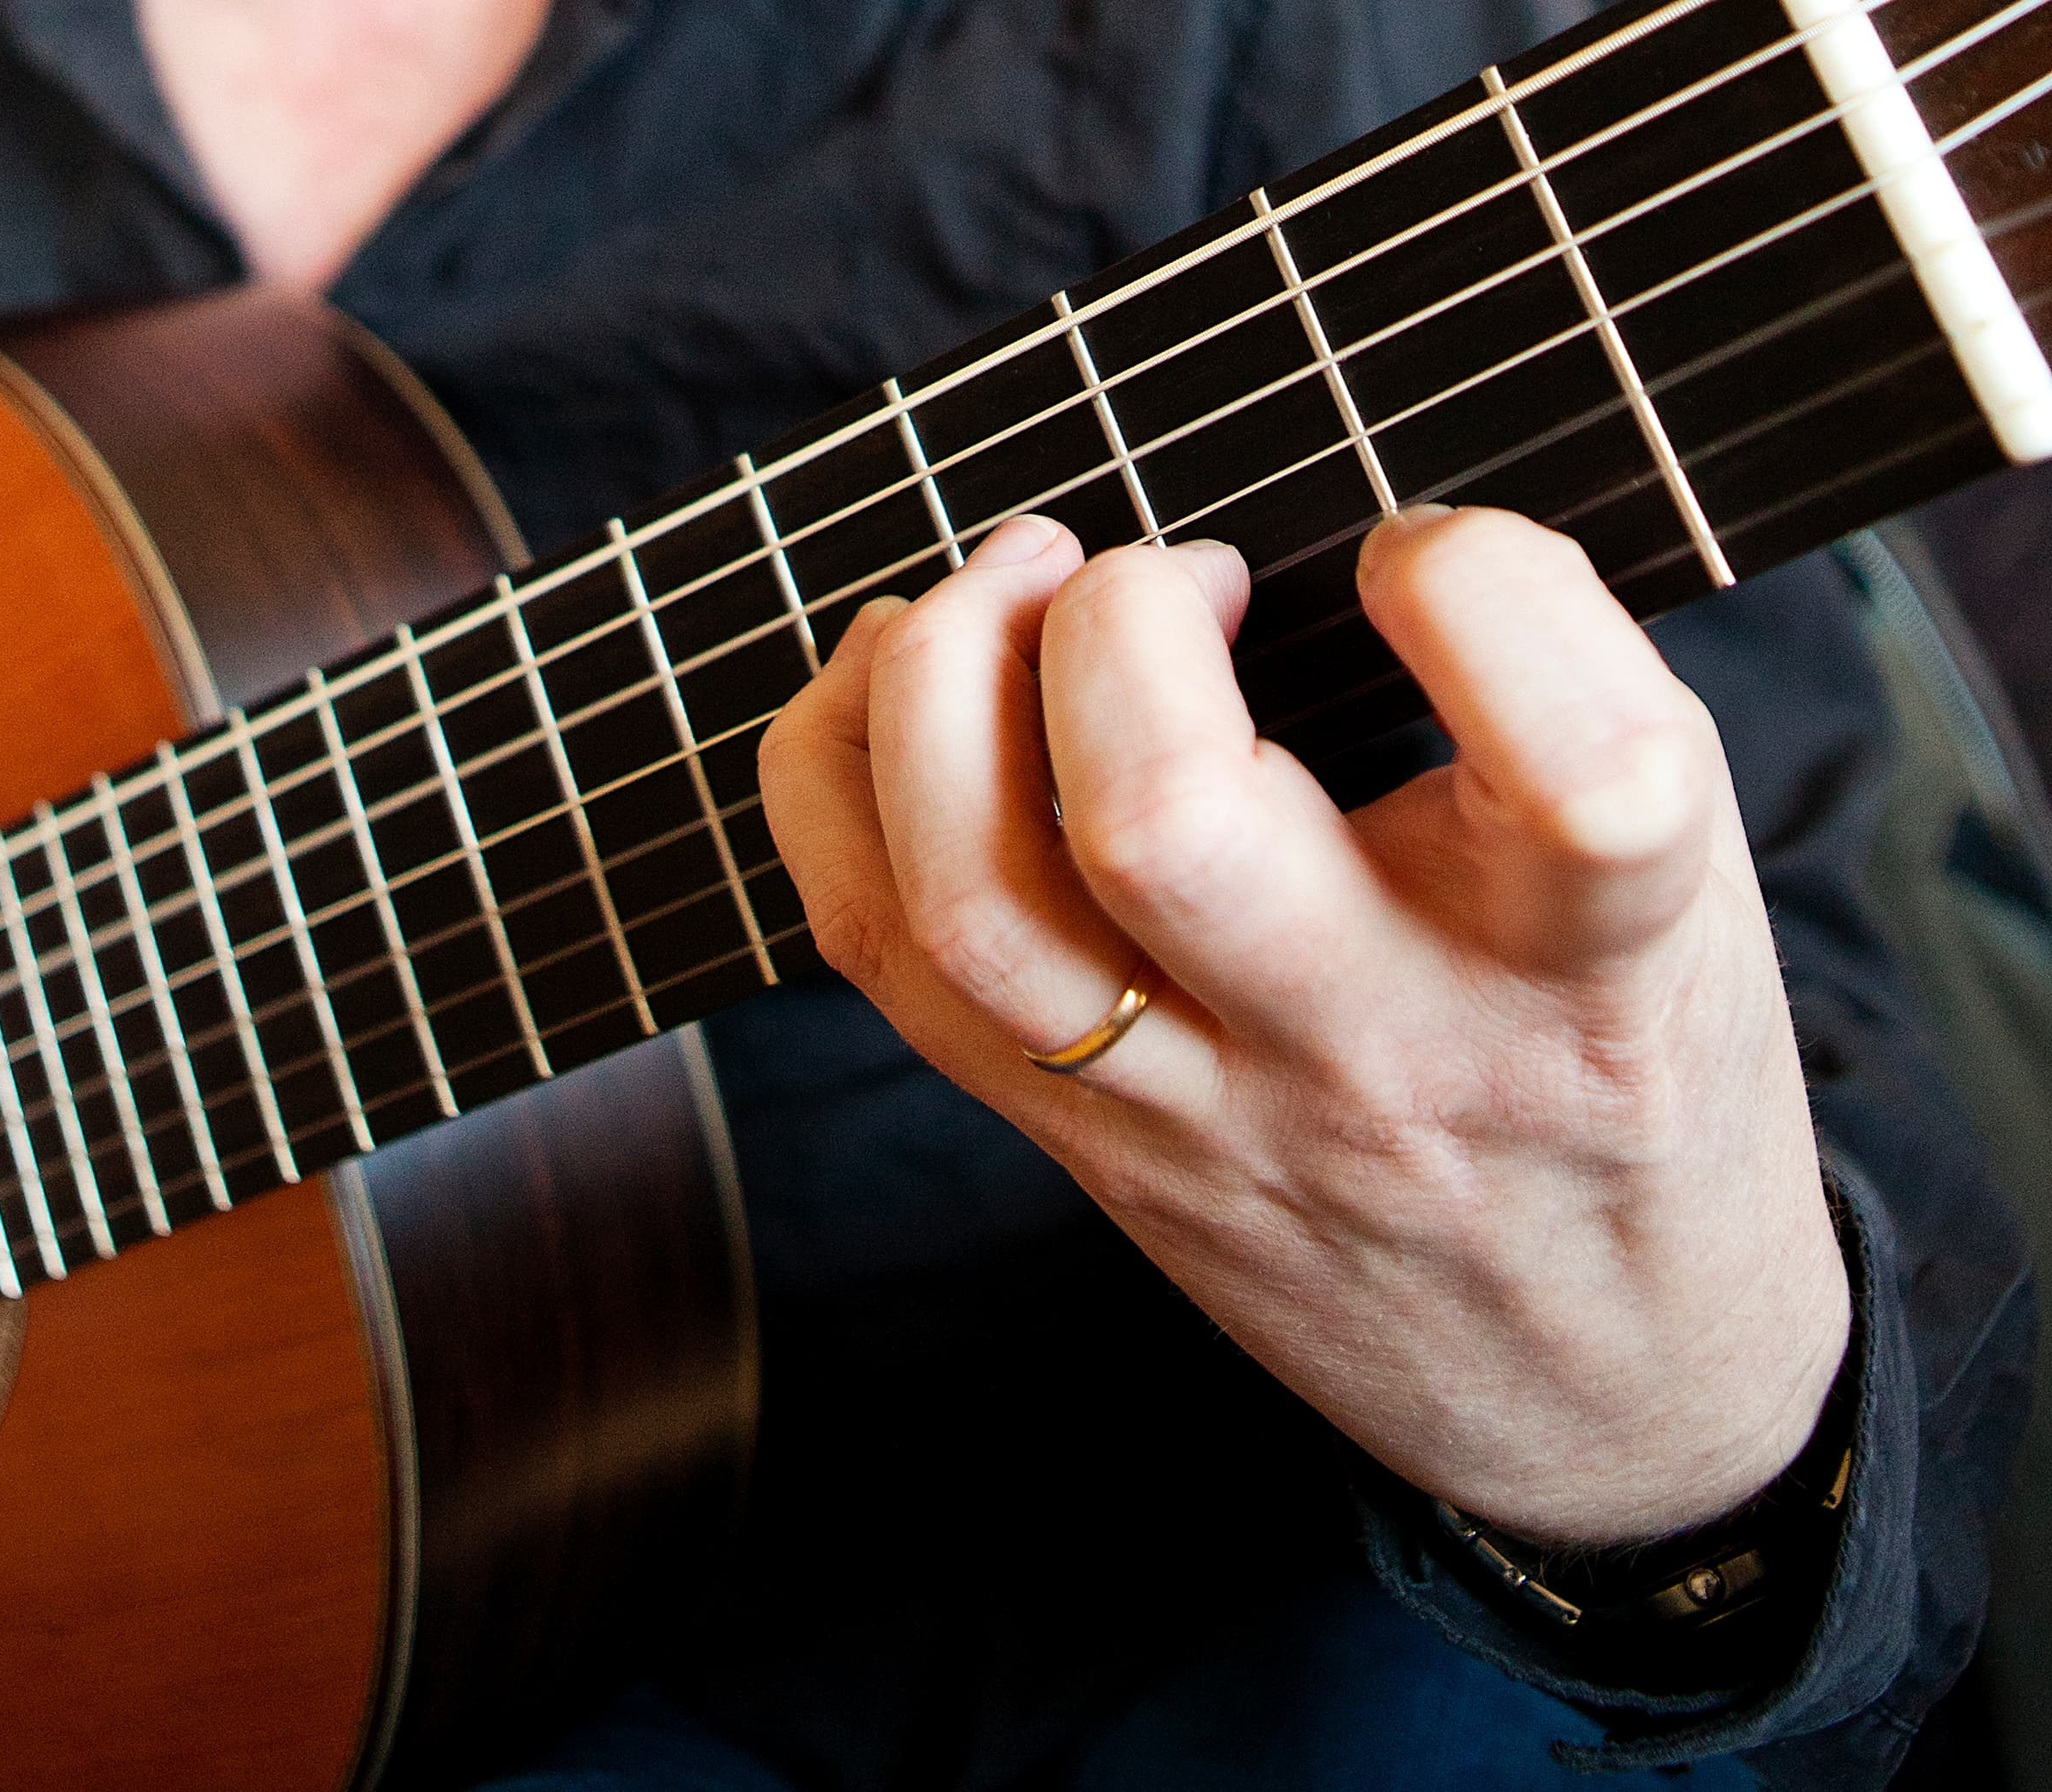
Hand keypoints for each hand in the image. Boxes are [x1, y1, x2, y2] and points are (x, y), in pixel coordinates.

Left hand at [758, 506, 1848, 1544]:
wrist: (1599, 1386)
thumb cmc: (1625, 1072)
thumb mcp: (1690, 898)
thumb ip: (1540, 722)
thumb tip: (1327, 528)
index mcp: (1594, 968)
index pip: (1580, 772)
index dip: (1486, 589)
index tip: (1430, 555)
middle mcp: (1379, 1051)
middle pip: (1162, 827)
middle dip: (1118, 626)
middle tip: (1175, 574)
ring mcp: (1197, 1115)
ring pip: (970, 904)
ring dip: (940, 684)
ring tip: (1013, 583)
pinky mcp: (1079, 1143)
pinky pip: (882, 953)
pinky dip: (840, 774)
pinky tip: (903, 674)